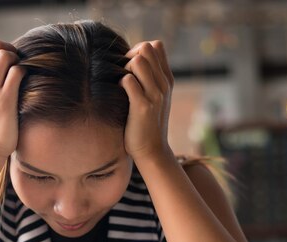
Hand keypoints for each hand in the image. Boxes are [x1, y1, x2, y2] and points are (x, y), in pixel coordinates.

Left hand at [120, 40, 173, 160]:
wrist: (152, 151)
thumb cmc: (146, 123)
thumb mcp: (154, 98)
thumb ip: (149, 78)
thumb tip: (134, 58)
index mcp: (166, 79)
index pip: (156, 46)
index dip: (139, 50)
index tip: (130, 68)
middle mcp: (163, 84)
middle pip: (146, 48)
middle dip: (130, 56)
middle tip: (123, 75)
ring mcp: (155, 95)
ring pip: (138, 61)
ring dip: (124, 68)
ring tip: (122, 85)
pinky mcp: (143, 107)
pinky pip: (128, 81)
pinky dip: (120, 84)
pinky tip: (119, 95)